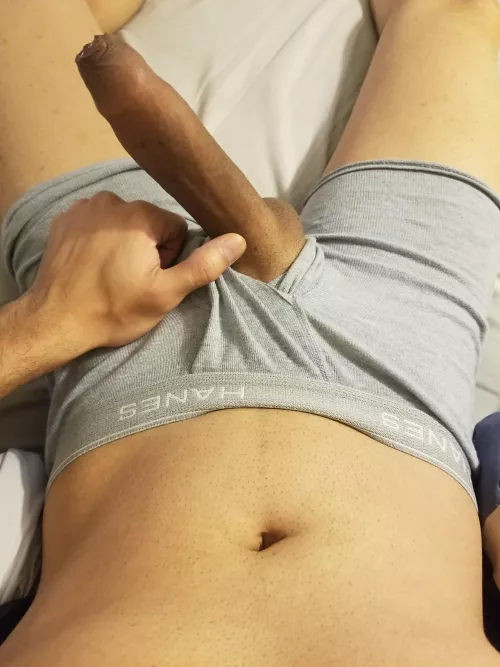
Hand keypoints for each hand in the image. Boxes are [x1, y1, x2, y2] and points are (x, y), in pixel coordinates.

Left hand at [28, 192, 245, 350]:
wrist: (55, 321)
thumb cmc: (113, 310)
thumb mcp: (166, 293)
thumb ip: (203, 265)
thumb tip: (238, 239)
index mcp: (140, 215)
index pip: (176, 229)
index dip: (171, 258)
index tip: (152, 279)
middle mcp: (111, 201)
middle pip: (149, 223)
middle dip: (148, 249)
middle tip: (131, 281)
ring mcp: (83, 208)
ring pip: (122, 222)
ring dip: (123, 244)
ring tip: (110, 275)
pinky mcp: (64, 220)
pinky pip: (96, 223)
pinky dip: (98, 240)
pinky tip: (91, 266)